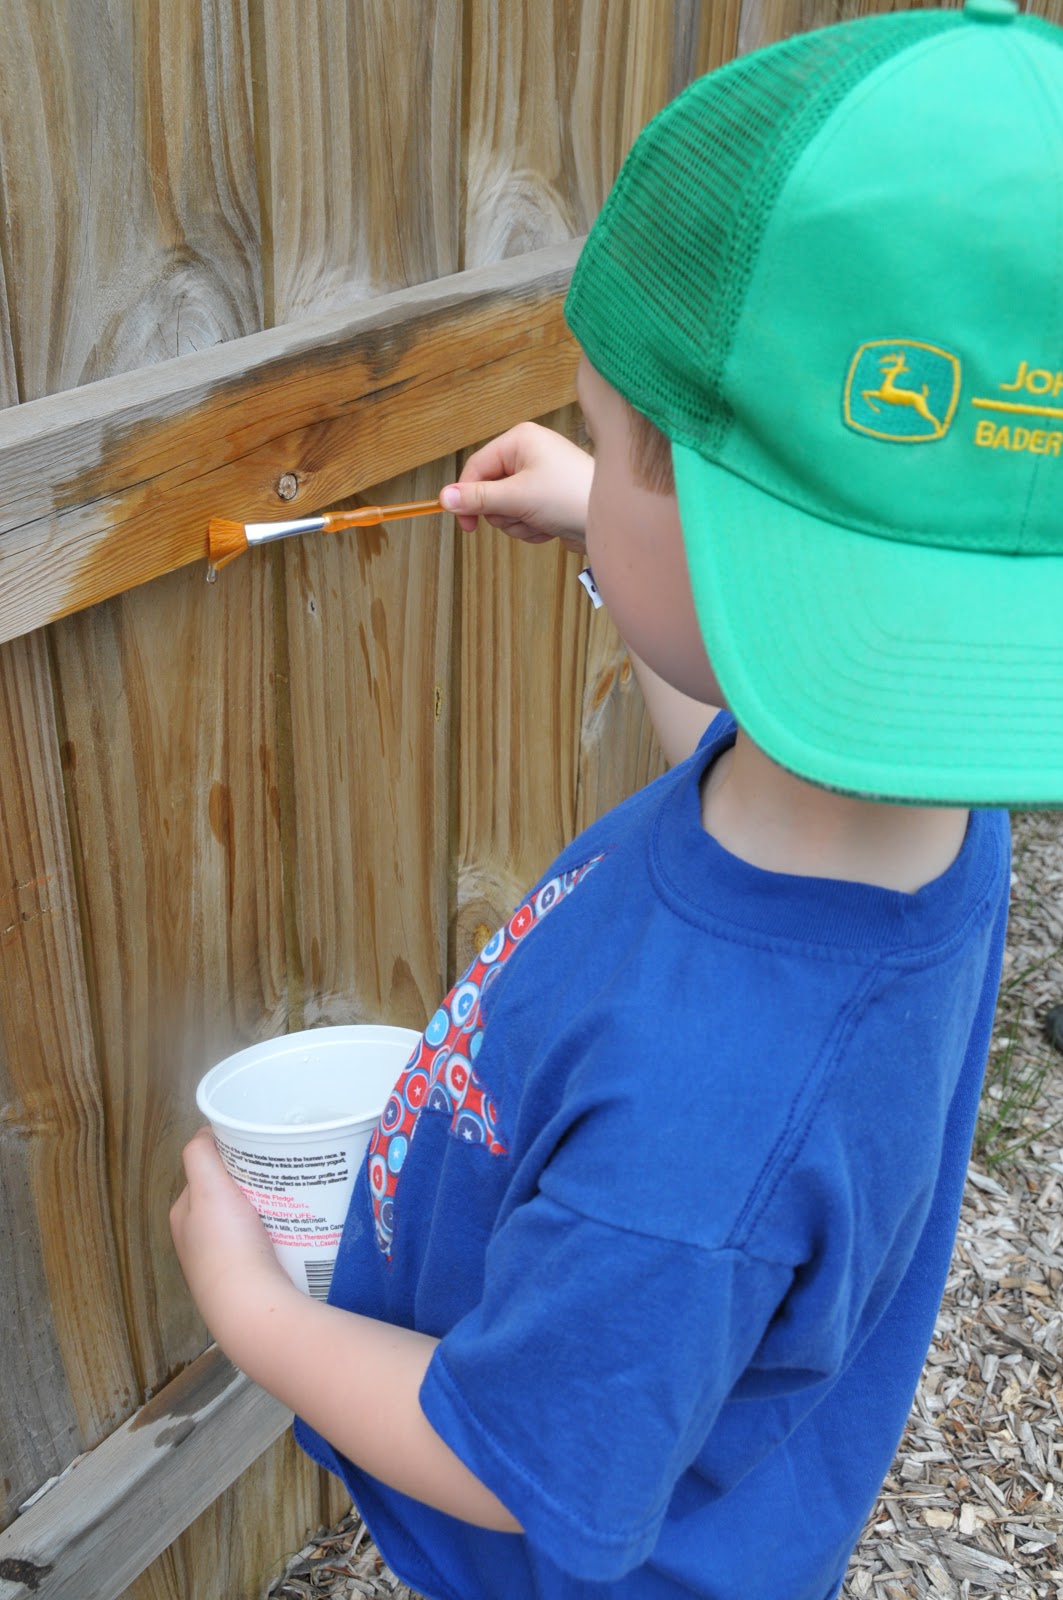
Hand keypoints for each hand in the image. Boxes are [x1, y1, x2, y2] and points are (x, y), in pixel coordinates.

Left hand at [170, 1127, 295, 1355]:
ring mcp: (226, 1260)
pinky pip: (268, 1240)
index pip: (204, 1170)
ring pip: (251, 1217)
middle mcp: (199, 1239)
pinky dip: (282, 1228)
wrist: (254, 1309)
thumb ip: (201, 1155)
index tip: (258, 1142)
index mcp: (183, 1216)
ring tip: (296, 1191)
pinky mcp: (252, 1276)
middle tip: (283, 1166)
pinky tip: (299, 1223)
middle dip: (254, 1179)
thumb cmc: (227, 1247)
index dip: (228, 1154)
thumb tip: (206, 1130)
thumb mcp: (207, 1189)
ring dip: (271, 1204)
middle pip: (230, 1193)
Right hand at [440, 423, 592, 549]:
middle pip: (489, 491)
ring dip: (519, 523)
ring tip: (541, 520)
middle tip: (523, 514)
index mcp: (520, 440)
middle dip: (504, 512)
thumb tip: (444, 498)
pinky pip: (522, 517)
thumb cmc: (571, 497)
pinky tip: (550, 526)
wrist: (613, 522)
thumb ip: (478, 499)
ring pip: (505, 509)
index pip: (476, 467)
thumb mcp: (517, 497)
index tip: (466, 524)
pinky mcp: (547, 498)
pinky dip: (532, 528)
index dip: (467, 496)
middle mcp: (528, 453)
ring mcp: (538, 477)